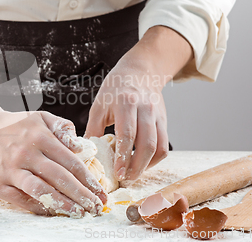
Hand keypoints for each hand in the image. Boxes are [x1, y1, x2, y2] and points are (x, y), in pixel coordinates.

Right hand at [0, 110, 107, 216]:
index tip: (100, 191)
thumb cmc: (13, 125)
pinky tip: (54, 211)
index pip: (70, 161)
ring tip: (79, 213)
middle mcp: (26, 153)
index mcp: (39, 136)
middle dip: (82, 195)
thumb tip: (80, 146)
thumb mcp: (39, 117)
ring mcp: (11, 169)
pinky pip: (22, 199)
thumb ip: (62, 127)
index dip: (88, 178)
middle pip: (61, 178)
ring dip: (64, 204)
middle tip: (96, 207)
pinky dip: (40, 207)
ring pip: (42, 190)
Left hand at [85, 59, 168, 180]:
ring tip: (133, 175)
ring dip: (147, 165)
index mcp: (125, 103)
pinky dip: (155, 158)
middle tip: (125, 179)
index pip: (127, 134)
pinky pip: (164, 145)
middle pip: (146, 144)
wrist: (139, 72)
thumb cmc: (115, 89)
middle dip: (136, 166)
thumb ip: (93, 129)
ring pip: (158, 146)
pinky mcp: (164, 121)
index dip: (123, 156)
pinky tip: (142, 164)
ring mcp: (157, 115)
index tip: (117, 173)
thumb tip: (87, 154)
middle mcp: (145, 109)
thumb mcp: (99, 106)